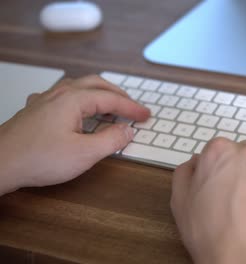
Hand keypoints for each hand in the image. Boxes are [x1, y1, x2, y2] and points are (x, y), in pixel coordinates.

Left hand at [0, 75, 149, 194]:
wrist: (0, 164)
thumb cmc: (37, 158)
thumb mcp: (84, 154)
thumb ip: (111, 140)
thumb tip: (128, 131)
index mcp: (74, 100)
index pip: (111, 99)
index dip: (131, 108)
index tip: (145, 115)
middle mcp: (59, 94)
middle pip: (96, 84)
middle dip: (118, 95)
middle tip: (132, 108)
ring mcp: (45, 100)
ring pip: (79, 87)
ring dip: (99, 94)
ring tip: (110, 108)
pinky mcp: (36, 110)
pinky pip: (64, 96)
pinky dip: (81, 99)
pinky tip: (77, 110)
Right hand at [171, 138, 245, 263]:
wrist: (245, 259)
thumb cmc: (214, 236)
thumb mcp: (180, 202)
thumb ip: (186, 173)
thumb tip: (195, 162)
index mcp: (218, 152)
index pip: (219, 149)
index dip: (219, 169)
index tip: (221, 182)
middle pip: (245, 152)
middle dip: (242, 169)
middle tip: (238, 195)